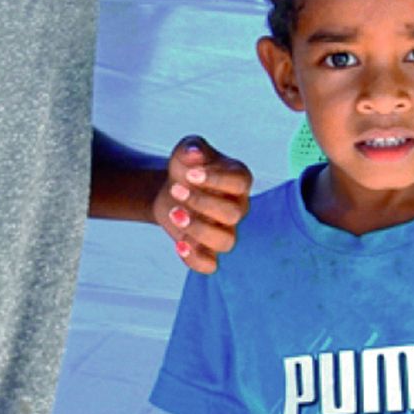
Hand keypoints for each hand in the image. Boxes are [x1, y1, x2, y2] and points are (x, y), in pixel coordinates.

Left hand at [153, 136, 252, 273]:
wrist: (173, 189)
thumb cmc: (187, 168)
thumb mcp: (187, 150)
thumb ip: (191, 148)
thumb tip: (194, 154)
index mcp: (239, 180)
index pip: (240, 183)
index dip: (215, 180)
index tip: (189, 174)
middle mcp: (238, 207)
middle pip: (234, 214)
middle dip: (202, 203)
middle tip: (176, 189)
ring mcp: (225, 230)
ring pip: (226, 242)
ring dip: (198, 230)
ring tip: (175, 214)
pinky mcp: (208, 250)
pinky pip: (210, 265)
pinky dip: (194, 259)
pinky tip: (179, 244)